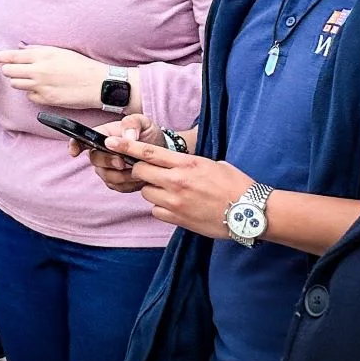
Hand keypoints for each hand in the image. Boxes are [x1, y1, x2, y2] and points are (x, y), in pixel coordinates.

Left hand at [0, 44, 106, 107]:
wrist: (99, 84)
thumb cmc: (82, 65)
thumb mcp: (60, 51)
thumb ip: (38, 51)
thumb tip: (21, 50)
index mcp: (42, 56)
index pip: (11, 56)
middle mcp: (38, 71)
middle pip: (8, 72)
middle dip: (8, 70)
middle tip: (15, 69)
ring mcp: (41, 87)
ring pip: (16, 84)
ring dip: (20, 81)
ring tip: (33, 78)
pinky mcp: (46, 100)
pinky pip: (29, 96)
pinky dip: (32, 93)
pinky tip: (44, 89)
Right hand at [75, 114, 163, 193]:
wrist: (160, 151)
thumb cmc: (147, 134)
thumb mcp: (143, 122)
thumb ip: (133, 124)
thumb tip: (126, 137)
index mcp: (102, 136)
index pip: (80, 140)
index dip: (74, 146)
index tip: (74, 152)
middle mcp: (100, 153)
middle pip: (95, 160)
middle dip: (108, 162)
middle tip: (122, 162)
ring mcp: (107, 169)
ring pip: (106, 176)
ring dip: (122, 175)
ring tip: (139, 169)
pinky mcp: (117, 183)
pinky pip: (118, 187)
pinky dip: (130, 184)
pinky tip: (140, 177)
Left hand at [103, 136, 253, 239]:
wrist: (250, 212)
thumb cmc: (235, 185)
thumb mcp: (211, 163)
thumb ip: (185, 162)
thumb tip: (169, 162)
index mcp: (186, 163)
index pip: (148, 151)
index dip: (126, 146)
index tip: (109, 142)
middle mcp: (176, 181)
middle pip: (139, 172)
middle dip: (140, 171)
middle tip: (151, 173)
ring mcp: (175, 201)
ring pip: (146, 192)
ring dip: (153, 190)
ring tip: (173, 192)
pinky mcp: (177, 218)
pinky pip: (155, 211)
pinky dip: (161, 208)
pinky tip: (177, 206)